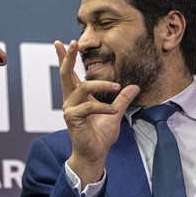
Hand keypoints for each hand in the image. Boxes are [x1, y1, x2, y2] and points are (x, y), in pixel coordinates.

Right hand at [55, 40, 138, 185]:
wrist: (95, 154)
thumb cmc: (101, 136)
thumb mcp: (115, 112)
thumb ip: (122, 99)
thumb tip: (134, 87)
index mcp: (77, 96)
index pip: (69, 74)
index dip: (65, 58)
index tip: (60, 42)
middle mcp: (70, 100)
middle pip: (66, 74)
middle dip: (69, 58)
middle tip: (73, 43)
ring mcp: (69, 109)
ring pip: (83, 88)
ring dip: (102, 86)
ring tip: (117, 88)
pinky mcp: (72, 119)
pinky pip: (89, 107)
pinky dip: (103, 107)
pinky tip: (113, 111)